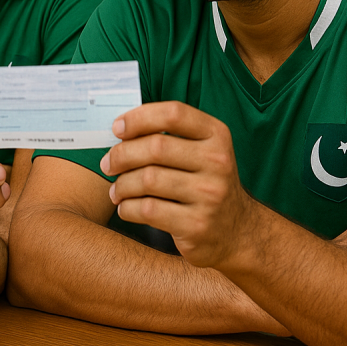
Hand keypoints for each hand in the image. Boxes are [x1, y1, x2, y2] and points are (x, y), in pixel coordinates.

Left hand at [102, 101, 255, 269]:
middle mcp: (217, 162)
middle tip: (108, 164)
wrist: (238, 231)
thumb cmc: (205, 183)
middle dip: (122, 155)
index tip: (117, 128)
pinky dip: (128, 208)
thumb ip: (170, 135)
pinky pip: (148, 210)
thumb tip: (119, 128)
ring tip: (116, 190)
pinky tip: (126, 208)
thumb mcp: (201, 151)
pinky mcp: (197, 225)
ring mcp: (210, 195)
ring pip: (147, 180)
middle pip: (156, 147)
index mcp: (216, 135)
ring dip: (121, 185)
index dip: (138, 117)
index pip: (173, 114)